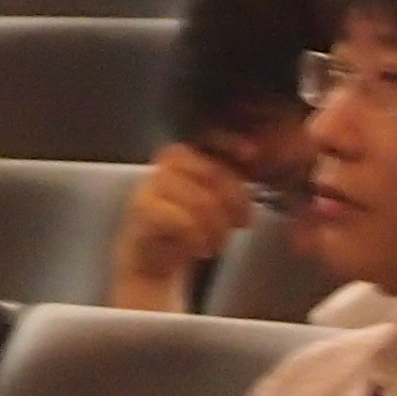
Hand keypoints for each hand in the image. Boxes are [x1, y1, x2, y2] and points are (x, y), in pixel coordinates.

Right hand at [113, 143, 257, 305]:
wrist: (152, 256)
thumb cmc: (188, 224)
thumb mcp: (214, 197)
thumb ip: (230, 175)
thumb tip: (253, 154)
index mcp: (184, 153)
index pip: (210, 139)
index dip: (232, 144)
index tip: (252, 155)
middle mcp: (165, 163)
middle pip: (213, 172)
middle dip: (235, 201)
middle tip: (243, 223)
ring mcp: (152, 184)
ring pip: (201, 200)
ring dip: (218, 228)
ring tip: (218, 243)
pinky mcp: (143, 209)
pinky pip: (183, 221)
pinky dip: (198, 238)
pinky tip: (200, 248)